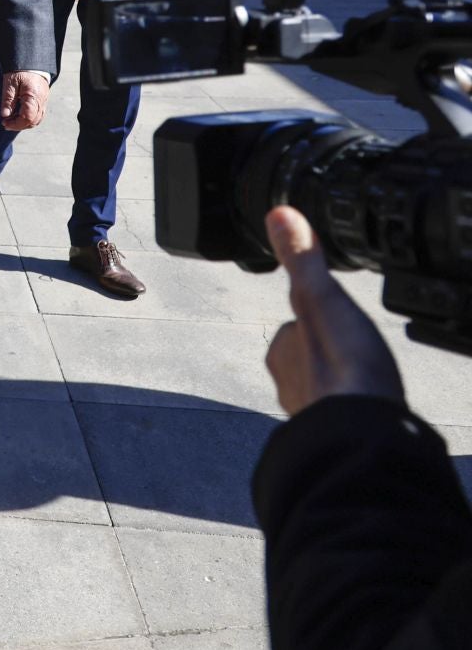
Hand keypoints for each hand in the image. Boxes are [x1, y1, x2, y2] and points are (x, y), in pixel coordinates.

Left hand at [0, 70, 49, 130]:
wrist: (31, 62)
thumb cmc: (19, 71)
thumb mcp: (9, 83)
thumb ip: (8, 100)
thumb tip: (5, 115)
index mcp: (33, 96)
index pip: (27, 117)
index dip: (16, 124)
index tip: (4, 123)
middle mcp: (41, 100)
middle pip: (33, 121)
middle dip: (19, 125)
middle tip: (5, 123)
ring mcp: (44, 100)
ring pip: (37, 119)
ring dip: (24, 123)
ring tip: (10, 120)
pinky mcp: (43, 100)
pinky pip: (39, 114)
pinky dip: (29, 118)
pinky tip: (18, 115)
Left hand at [263, 206, 402, 415]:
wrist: (365, 435)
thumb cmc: (346, 370)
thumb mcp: (324, 299)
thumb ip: (302, 259)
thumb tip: (278, 215)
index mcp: (282, 351)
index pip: (296, 325)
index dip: (321, 320)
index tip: (339, 323)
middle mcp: (289, 383)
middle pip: (311, 357)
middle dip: (332, 354)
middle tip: (356, 352)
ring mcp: (312, 411)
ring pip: (325, 387)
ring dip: (342, 383)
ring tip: (363, 380)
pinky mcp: (337, 434)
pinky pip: (343, 413)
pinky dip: (354, 407)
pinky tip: (370, 407)